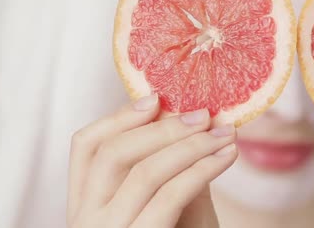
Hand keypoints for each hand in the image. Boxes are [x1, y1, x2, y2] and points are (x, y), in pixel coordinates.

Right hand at [67, 94, 237, 227]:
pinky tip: (228, 156)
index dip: (119, 116)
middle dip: (162, 127)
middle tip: (204, 114)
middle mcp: (85, 219)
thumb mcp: (171, 204)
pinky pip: (170, 196)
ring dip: (192, 145)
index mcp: (86, 203)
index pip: (85, 147)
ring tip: (226, 134)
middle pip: (112, 153)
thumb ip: (172, 167)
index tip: (156, 97)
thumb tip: (191, 118)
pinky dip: (203, 168)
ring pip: (143, 171)